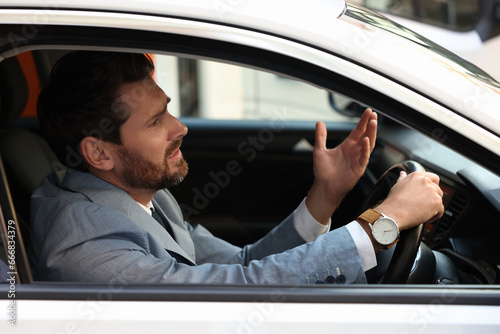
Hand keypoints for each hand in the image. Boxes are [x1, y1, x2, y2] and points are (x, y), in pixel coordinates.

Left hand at [306, 108, 376, 224]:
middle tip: (373, 114)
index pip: (358, 130)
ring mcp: (358, 159)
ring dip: (371, 134)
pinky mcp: (359, 168)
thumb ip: (320, 136)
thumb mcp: (319, 150)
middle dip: (370, 125)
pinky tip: (366, 140)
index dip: (363, 121)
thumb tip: (319, 122)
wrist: (324, 186)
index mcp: (348, 146)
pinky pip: (364, 157)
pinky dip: (365, 149)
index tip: (368, 111)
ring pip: (369, 144)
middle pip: (366, 135)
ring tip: (373, 123)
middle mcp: (355, 151)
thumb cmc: (323, 171)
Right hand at [375, 171, 444, 230]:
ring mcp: (432, 191)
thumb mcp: (398, 185)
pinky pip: (440, 211)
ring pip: (439, 200)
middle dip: (432, 198)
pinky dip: (434, 216)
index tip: (428, 193)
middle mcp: (426, 181)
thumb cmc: (394, 201)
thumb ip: (403, 178)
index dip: (433, 186)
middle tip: (422, 205)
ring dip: (433, 207)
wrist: (394, 213)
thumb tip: (402, 173)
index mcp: (417, 176)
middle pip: (438, 190)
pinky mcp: (437, 202)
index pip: (433, 178)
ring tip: (421, 212)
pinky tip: (424, 218)